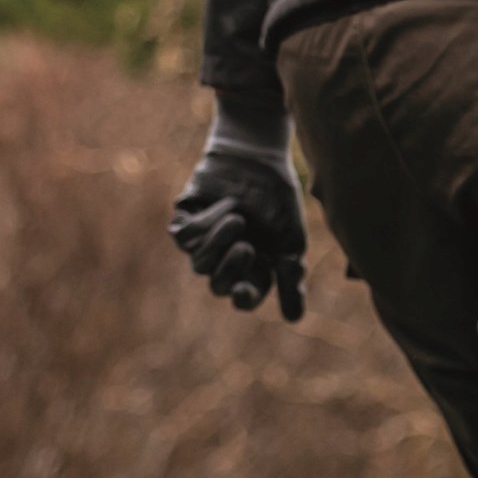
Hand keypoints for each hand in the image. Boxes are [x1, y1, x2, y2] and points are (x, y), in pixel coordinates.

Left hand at [169, 91, 308, 320]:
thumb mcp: (290, 241)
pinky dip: (207, 223)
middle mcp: (226, 259)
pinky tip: (225, 204)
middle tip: (246, 248)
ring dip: (218, 244)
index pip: (243, 296)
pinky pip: (185, 238)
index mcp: (254, 268)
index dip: (243, 298)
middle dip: (230, 269)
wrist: (255, 157)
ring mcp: (203, 243)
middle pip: (216, 285)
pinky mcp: (184, 223)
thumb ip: (290, 279)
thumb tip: (293, 320)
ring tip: (237, 219)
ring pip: (198, 264)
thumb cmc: (277, 199)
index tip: (246, 290)